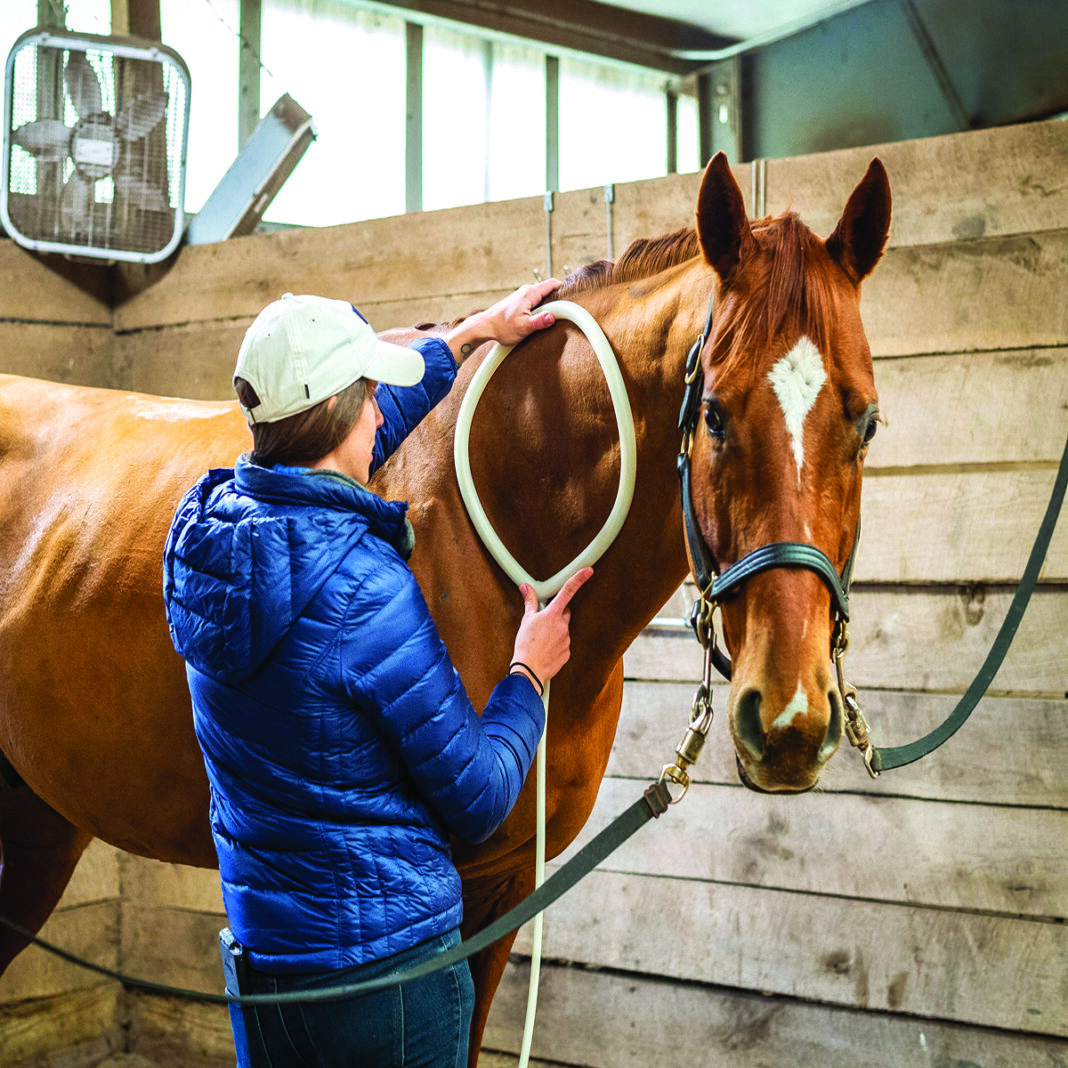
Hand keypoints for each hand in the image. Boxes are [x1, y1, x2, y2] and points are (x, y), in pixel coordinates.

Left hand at [444, 278, 561, 361]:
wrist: (484, 326)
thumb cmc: (502, 327)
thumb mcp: (523, 327)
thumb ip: (539, 321)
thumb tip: (552, 316)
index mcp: (530, 293)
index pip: (553, 283)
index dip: (564, 290)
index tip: (572, 301)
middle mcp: (527, 291)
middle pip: (549, 290)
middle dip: (558, 300)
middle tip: (564, 313)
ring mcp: (522, 296)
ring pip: (542, 296)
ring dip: (548, 306)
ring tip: (551, 318)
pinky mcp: (520, 302)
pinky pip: (535, 301)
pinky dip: (541, 308)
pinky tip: (540, 320)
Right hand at [510, 567, 592, 689]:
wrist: (529, 669)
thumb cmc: (525, 644)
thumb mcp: (526, 620)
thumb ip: (530, 602)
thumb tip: (526, 587)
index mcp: (552, 614)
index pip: (567, 591)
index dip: (579, 579)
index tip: (588, 570)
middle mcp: (563, 625)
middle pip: (565, 612)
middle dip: (557, 614)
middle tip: (544, 622)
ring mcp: (567, 639)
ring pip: (563, 630)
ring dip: (555, 631)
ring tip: (541, 640)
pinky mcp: (568, 652)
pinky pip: (564, 644)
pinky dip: (556, 645)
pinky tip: (546, 649)